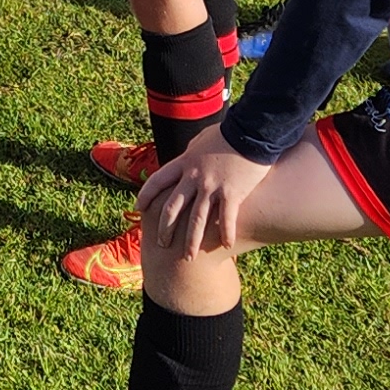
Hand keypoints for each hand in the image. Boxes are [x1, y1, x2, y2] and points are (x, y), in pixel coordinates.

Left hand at [135, 127, 265, 254]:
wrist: (250, 130)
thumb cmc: (228, 133)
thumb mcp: (201, 139)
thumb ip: (191, 150)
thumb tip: (186, 154)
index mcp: (184, 163)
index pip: (158, 181)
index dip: (146, 195)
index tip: (139, 208)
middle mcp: (193, 178)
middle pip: (173, 207)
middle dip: (165, 228)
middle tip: (161, 244)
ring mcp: (212, 187)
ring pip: (196, 220)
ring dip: (191, 241)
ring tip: (188, 258)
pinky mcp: (232, 193)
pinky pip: (226, 219)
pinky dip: (226, 234)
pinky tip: (227, 246)